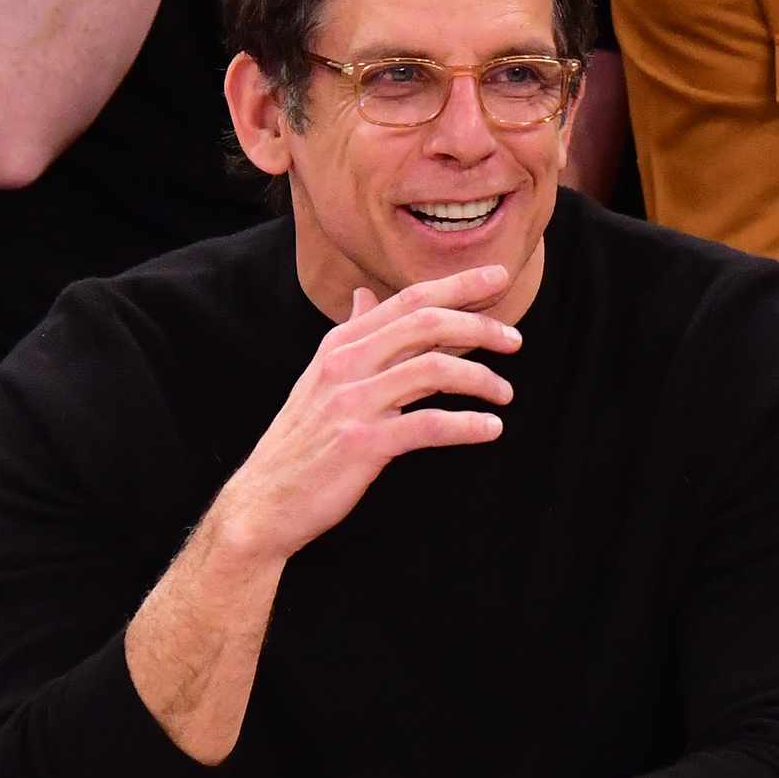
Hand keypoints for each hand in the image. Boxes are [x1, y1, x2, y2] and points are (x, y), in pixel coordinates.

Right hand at [211, 265, 520, 563]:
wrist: (264, 500)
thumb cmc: (300, 442)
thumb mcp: (319, 378)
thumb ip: (350, 336)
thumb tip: (364, 297)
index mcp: (339, 346)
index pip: (407, 300)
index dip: (457, 284)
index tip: (498, 277)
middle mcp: (344, 365)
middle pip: (425, 324)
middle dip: (479, 325)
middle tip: (514, 340)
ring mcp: (352, 403)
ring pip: (433, 370)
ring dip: (480, 379)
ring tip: (504, 393)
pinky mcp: (362, 443)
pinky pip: (429, 425)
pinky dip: (467, 425)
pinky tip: (490, 429)